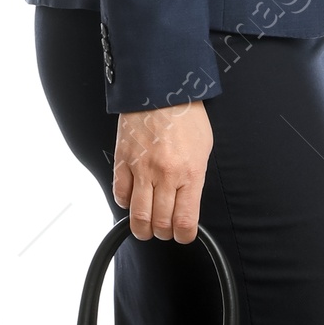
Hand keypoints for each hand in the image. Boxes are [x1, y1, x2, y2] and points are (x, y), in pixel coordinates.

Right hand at [113, 102, 212, 242]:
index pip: (185, 221)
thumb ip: (195, 178)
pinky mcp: (122, 161)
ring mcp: (141, 169)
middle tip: (164, 230)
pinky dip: (125, 204)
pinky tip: (132, 201)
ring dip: (142, 228)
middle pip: (160, 223)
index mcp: (190, 173)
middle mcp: (165, 175)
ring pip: (137, 216)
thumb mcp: (203, 149)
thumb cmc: (186, 116)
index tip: (183, 235)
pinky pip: (120, 194)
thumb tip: (188, 202)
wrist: (160, 88)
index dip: (184, 236)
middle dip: (163, 233)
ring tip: (146, 227)